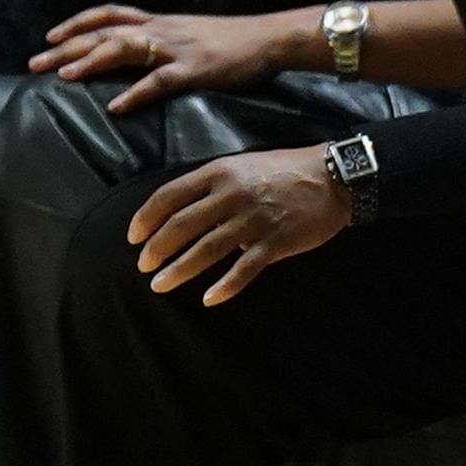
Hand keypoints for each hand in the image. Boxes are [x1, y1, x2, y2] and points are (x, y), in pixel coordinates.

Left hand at [35, 3, 300, 112]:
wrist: (269, 37)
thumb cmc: (231, 41)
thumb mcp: (188, 36)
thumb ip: (161, 44)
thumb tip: (137, 57)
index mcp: (159, 22)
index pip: (108, 15)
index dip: (77, 24)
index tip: (49, 37)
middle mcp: (160, 30)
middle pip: (104, 32)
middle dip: (67, 46)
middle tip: (35, 63)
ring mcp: (175, 48)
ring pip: (124, 49)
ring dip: (92, 62)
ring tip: (65, 77)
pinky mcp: (195, 70)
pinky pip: (159, 82)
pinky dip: (135, 93)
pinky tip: (115, 107)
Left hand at [127, 146, 353, 304]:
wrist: (333, 177)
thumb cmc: (283, 170)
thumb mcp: (241, 165)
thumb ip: (212, 185)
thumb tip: (181, 210)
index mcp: (218, 173)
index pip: (169, 195)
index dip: (145, 218)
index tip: (132, 237)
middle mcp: (231, 195)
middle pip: (181, 225)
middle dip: (156, 249)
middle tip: (142, 266)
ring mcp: (253, 220)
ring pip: (206, 250)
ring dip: (179, 270)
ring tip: (159, 285)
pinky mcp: (276, 242)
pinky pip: (244, 269)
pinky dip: (225, 286)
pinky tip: (208, 299)